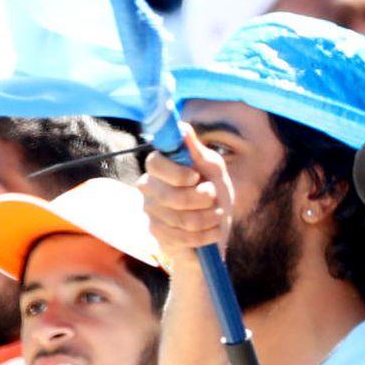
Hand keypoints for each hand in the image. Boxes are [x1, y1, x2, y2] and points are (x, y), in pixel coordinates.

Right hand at [139, 126, 234, 267]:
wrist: (215, 231)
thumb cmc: (215, 195)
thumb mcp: (215, 171)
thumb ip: (199, 152)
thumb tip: (183, 127)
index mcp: (160, 166)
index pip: (155, 163)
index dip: (177, 173)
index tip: (195, 177)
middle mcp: (149, 187)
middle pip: (171, 196)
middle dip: (202, 199)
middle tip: (213, 197)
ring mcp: (150, 212)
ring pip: (181, 218)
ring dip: (209, 218)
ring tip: (216, 215)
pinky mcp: (157, 234)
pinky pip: (183, 237)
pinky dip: (205, 235)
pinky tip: (210, 232)